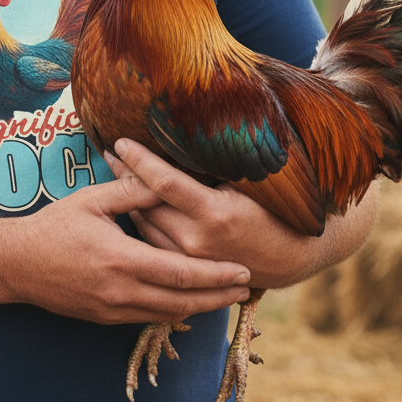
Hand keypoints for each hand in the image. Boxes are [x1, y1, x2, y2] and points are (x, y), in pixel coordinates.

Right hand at [3, 174, 251, 324]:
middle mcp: (122, 292)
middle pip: (183, 301)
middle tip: (246, 288)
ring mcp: (113, 310)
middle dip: (218, 296)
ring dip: (200, 308)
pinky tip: (185, 301)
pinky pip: (148, 318)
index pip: (182, 273)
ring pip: (168, 315)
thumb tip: (161, 181)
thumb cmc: (53, 227)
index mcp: (123, 260)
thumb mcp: (91, 201)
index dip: (216, 275)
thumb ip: (130, 192)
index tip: (242, 270)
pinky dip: (173, 311)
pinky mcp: (104, 319)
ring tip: (224, 297)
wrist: (17, 264)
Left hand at [104, 138, 367, 287]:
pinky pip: (153, 242)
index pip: (163, 182)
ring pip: (145, 224)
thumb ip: (214, 165)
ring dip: (127, 198)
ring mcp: (190, 259)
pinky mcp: (187, 269)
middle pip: (146, 203)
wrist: (291, 255)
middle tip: (109, 153)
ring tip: (115, 171)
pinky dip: (140, 219)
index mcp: (214, 214)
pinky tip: (130, 201)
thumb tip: (183, 131)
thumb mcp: (249, 182)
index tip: (121, 142)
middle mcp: (197, 240)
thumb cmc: (273, 207)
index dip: (138, 160)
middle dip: (124, 176)